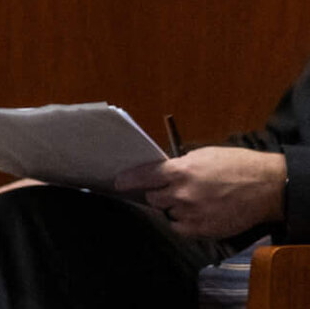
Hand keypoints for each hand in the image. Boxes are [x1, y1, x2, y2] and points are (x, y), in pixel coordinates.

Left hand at [114, 146, 288, 238]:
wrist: (267, 187)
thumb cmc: (237, 165)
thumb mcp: (204, 155)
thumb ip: (180, 164)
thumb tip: (163, 171)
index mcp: (180, 171)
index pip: (143, 176)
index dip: (128, 179)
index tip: (118, 183)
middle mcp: (181, 194)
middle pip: (154, 198)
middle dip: (159, 193)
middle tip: (172, 190)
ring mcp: (192, 214)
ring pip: (168, 213)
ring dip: (174, 208)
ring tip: (192, 201)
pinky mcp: (204, 230)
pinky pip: (180, 228)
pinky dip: (183, 223)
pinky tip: (195, 215)